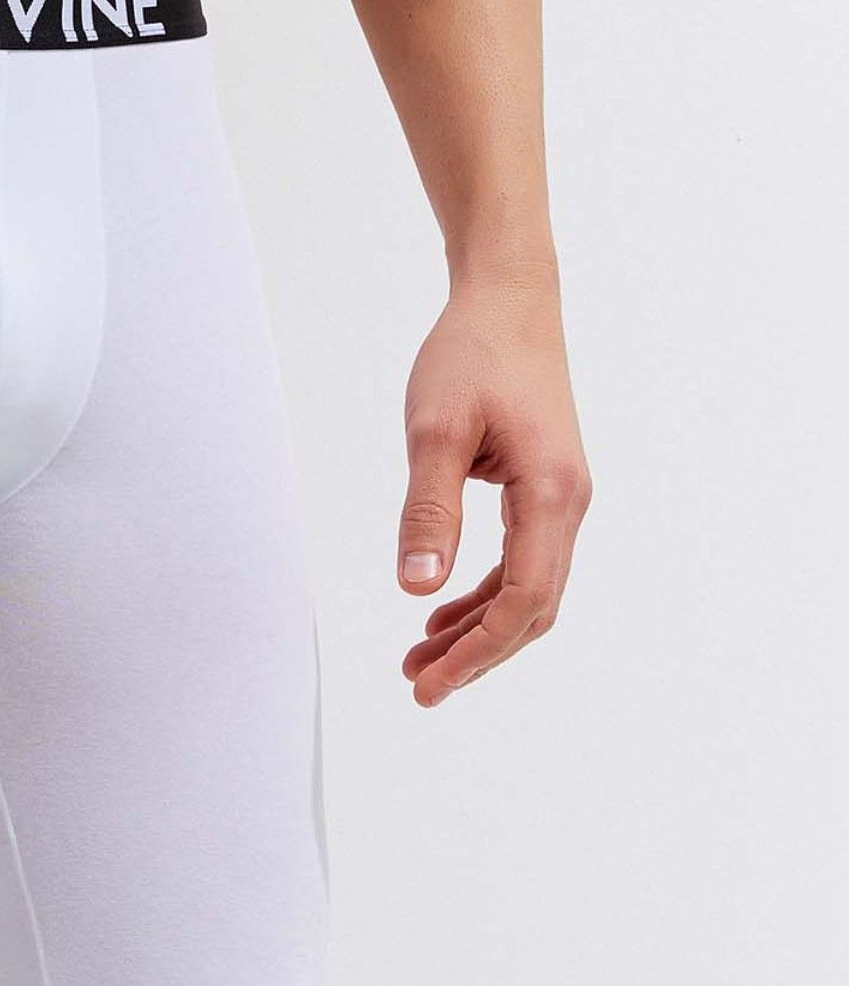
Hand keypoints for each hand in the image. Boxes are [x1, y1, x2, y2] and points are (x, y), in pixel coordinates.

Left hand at [396, 272, 589, 705]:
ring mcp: (561, 497)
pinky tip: (440, 610)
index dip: (478, 651)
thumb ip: (427, 511)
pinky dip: (482, 594)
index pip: (523, 600)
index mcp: (551, 494)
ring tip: (419, 657)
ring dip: (478, 629)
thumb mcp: (434, 432)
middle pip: (532, 609)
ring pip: (528, 589)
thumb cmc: (472, 355)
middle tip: (418, 685)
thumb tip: (416, 587)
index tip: (430, 681)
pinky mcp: (543, 488)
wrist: (508, 300)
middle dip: (477, 654)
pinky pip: (521, 561)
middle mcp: (569, 504)